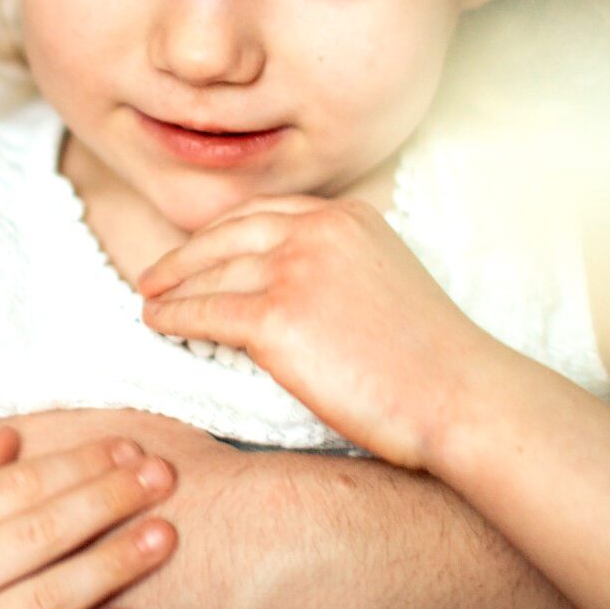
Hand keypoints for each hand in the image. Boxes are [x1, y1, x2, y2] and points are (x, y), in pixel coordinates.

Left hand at [139, 197, 479, 469]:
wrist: (458, 396)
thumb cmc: (432, 360)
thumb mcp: (387, 280)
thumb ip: (339, 266)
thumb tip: (289, 285)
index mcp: (349, 216)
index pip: (266, 213)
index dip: (222, 232)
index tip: (199, 248)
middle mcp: (318, 230)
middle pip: (228, 234)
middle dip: (184, 255)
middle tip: (154, 275)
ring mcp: (295, 269)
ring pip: (211, 274)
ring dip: (172, 288)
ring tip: (151, 302)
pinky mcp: (276, 317)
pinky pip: (205, 313)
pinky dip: (174, 318)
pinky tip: (157, 325)